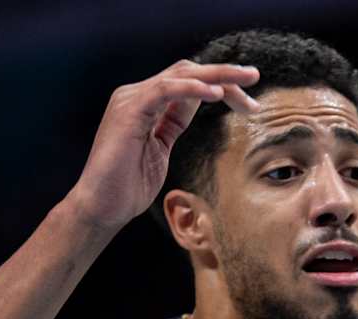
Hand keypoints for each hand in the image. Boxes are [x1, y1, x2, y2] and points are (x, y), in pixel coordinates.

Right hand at [65, 60, 261, 231]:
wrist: (102, 207)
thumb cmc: (128, 187)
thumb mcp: (160, 149)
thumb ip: (173, 124)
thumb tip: (196, 105)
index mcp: (146, 103)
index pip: (188, 82)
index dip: (220, 86)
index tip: (249, 102)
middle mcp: (136, 95)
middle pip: (187, 71)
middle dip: (224, 74)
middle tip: (255, 76)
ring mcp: (130, 100)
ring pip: (180, 74)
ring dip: (216, 75)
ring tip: (245, 79)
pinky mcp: (128, 112)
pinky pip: (165, 90)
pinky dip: (192, 88)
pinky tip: (216, 93)